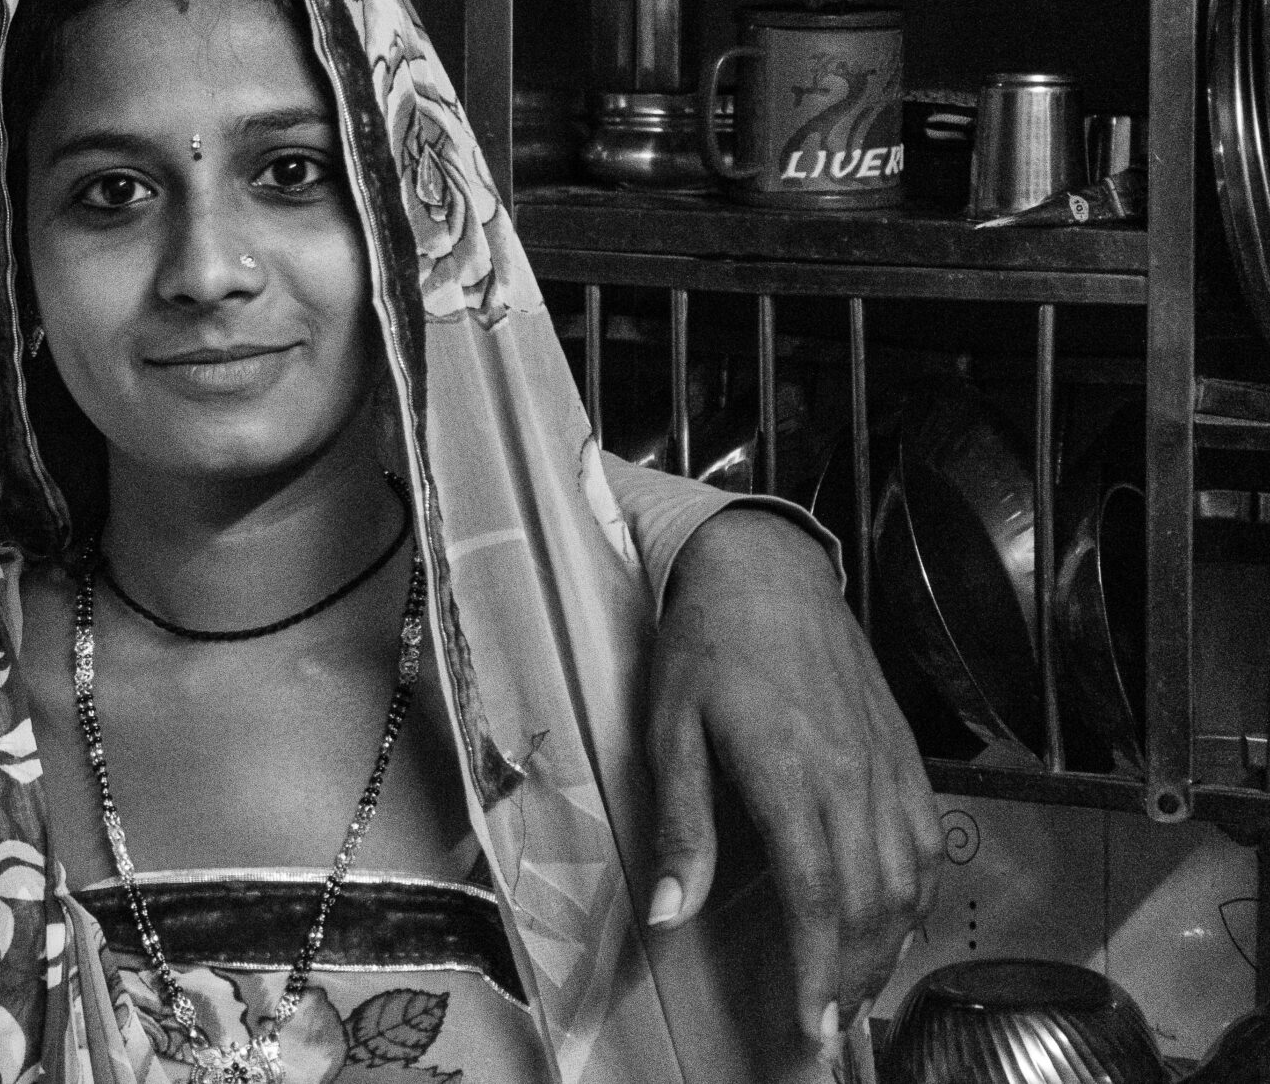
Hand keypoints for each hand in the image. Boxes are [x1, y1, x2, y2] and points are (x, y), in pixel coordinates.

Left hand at [645, 507, 940, 1056]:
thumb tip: (670, 913)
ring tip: (857, 987)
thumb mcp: (669, 729)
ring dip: (889, 944)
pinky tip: (899, 922)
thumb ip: (680, 825)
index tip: (811, 1025)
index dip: (818, 970)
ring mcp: (884, 762)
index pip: (817, 897)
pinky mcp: (902, 749)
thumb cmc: (705, 645)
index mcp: (789, 774)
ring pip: (908, 877)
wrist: (766, 570)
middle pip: (871, 901)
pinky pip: (926, 835)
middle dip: (855, 975)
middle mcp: (849, 776)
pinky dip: (920, 891)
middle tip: (829, 1023)